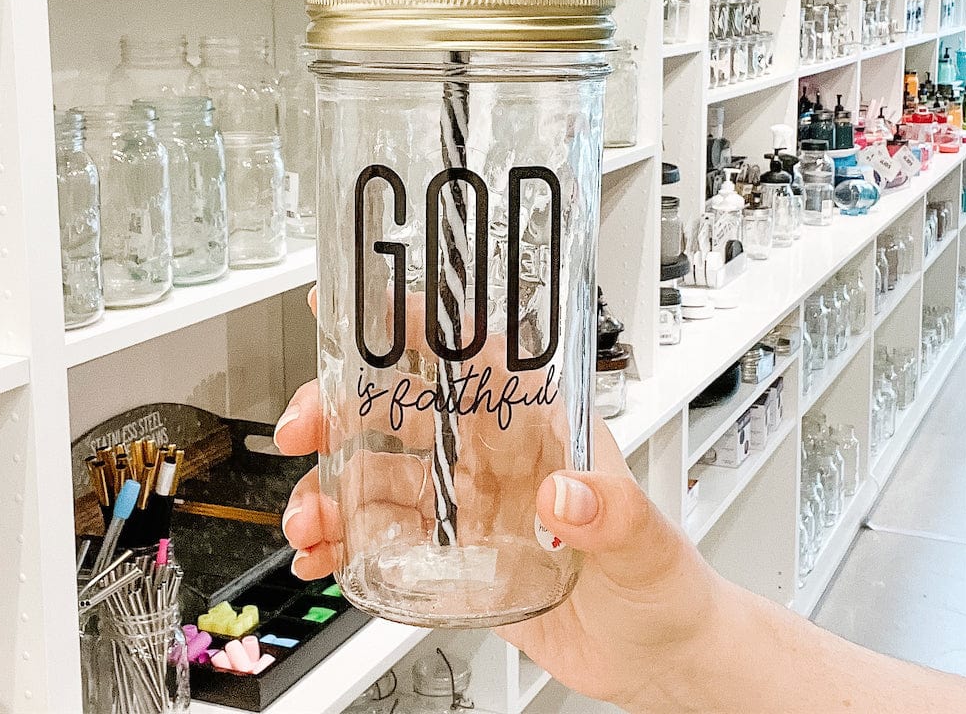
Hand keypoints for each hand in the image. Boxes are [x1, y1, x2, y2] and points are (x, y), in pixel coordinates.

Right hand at [275, 296, 723, 711]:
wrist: (653, 654)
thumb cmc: (662, 581)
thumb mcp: (646, 541)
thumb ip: (614, 511)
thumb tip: (567, 493)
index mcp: (537, 428)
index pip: (473, 358)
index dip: (418, 327)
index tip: (365, 312)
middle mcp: (492, 458)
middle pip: (403, 413)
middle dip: (341, 410)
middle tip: (303, 427)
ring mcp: (466, 507)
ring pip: (379, 479)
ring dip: (332, 490)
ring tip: (307, 520)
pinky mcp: (451, 558)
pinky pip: (384, 540)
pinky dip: (345, 544)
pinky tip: (323, 557)